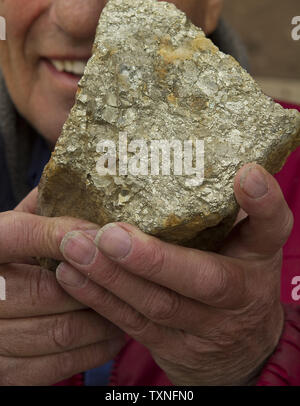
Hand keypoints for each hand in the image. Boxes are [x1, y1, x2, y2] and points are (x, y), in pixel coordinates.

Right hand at [0, 189, 124, 385]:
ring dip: (105, 317)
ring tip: (133, 301)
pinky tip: (114, 330)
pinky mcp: (6, 373)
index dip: (67, 234)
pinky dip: (96, 347)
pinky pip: (60, 365)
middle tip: (131, 273)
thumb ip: (48, 206)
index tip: (104, 234)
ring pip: (61, 330)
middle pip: (48, 290)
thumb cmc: (15, 253)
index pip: (21, 235)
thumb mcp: (22, 221)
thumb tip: (100, 189)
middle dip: (97, 283)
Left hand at [55, 163, 292, 385]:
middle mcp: (240, 292)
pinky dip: (101, 299)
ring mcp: (207, 326)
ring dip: (112, 277)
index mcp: (259, 256)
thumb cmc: (234, 277)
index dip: (264, 202)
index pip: (272, 227)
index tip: (245, 172)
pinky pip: (134, 324)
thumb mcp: (241, 244)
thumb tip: (170, 153)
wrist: (241, 352)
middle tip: (110, 234)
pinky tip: (71, 275)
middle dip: (155, 259)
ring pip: (159, 305)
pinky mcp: (173, 346)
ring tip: (75, 248)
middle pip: (204, 279)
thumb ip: (217, 210)